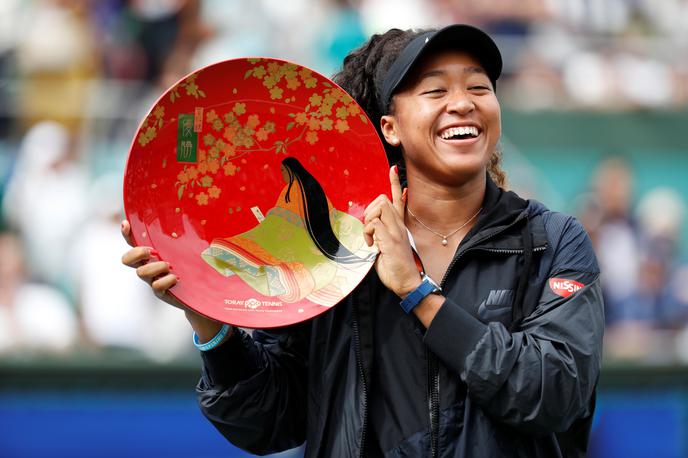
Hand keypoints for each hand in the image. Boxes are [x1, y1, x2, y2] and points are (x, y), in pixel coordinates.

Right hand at [120, 220, 224, 339]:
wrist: (204, 290)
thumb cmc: (195, 265)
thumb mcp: (190, 248)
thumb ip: (186, 235)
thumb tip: (195, 217)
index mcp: (153, 254)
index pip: (133, 242)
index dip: (127, 234)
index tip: (126, 224)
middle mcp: (149, 267)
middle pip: (127, 259)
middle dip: (136, 253)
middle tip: (152, 251)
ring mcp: (153, 280)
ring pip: (141, 273)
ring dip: (155, 267)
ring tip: (169, 265)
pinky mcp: (161, 293)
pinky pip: (156, 286)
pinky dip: (166, 280)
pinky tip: (177, 278)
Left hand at [363, 166, 421, 297]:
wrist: (407, 283)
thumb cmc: (396, 268)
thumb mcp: (386, 247)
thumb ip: (382, 235)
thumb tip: (373, 230)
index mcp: (399, 226)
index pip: (398, 199)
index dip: (394, 183)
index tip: (393, 168)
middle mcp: (399, 226)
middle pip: (384, 199)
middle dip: (370, 209)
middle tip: (369, 229)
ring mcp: (396, 232)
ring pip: (379, 208)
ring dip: (368, 222)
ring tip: (370, 239)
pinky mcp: (391, 240)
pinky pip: (374, 224)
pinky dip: (368, 232)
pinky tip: (371, 245)